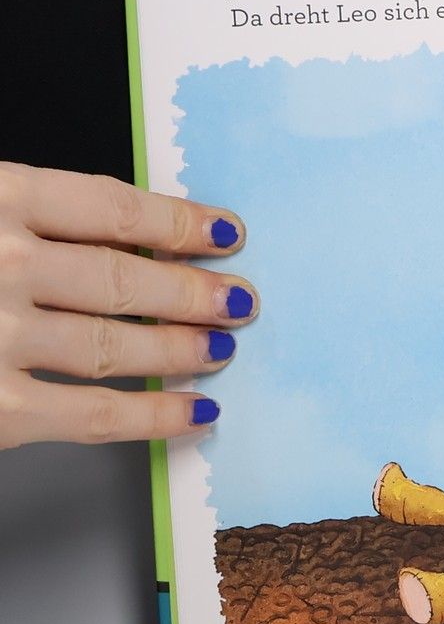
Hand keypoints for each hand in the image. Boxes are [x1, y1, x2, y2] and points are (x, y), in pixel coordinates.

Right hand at [0, 162, 255, 447]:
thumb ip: (30, 219)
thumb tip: (125, 234)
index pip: (111, 208)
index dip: (179, 224)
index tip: (226, 234)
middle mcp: (0, 262)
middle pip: (120, 277)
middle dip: (191, 292)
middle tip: (240, 300)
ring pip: (111, 344)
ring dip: (179, 347)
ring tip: (221, 348)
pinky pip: (91, 415)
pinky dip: (153, 414)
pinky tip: (194, 410)